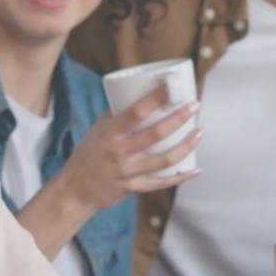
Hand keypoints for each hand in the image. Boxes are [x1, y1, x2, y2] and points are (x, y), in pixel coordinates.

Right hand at [52, 85, 200, 213]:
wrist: (75, 188)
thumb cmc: (87, 154)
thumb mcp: (97, 131)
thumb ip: (117, 116)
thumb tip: (140, 96)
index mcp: (110, 133)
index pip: (135, 112)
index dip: (155, 99)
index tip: (171, 87)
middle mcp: (120, 152)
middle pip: (156, 134)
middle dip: (179, 118)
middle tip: (194, 106)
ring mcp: (128, 172)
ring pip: (165, 159)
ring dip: (186, 145)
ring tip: (199, 131)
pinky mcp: (134, 187)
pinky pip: (161, 183)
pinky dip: (181, 177)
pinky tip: (196, 169)